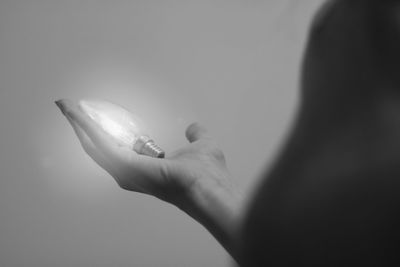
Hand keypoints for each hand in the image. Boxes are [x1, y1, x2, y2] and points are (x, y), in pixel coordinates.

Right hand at [55, 99, 231, 203]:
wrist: (208, 187)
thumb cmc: (207, 174)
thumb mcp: (201, 145)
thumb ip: (196, 135)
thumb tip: (193, 127)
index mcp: (145, 168)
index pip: (118, 149)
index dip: (106, 134)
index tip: (96, 119)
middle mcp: (130, 172)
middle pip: (99, 147)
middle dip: (83, 128)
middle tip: (70, 109)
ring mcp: (125, 170)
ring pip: (94, 144)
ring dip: (80, 124)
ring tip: (67, 107)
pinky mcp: (123, 164)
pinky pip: (100, 141)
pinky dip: (86, 126)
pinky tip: (76, 113)